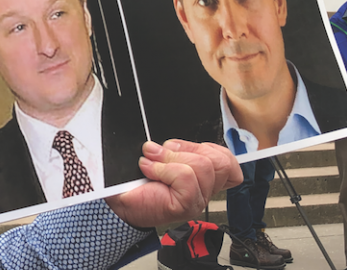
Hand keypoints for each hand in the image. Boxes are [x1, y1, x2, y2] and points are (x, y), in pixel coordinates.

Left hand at [105, 140, 241, 228]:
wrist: (118, 200)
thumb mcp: (161, 158)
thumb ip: (175, 149)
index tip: (177, 147)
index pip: (229, 162)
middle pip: (220, 160)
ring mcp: (198, 201)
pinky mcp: (187, 206)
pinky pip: (185, 176)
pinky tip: (150, 171)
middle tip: (160, 153)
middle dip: (186, 148)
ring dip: (171, 158)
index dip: (210, 147)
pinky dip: (164, 169)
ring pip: (203, 165)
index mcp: (203, 179)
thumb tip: (172, 141)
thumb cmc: (136, 181)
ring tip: (152, 163)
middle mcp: (204, 191)